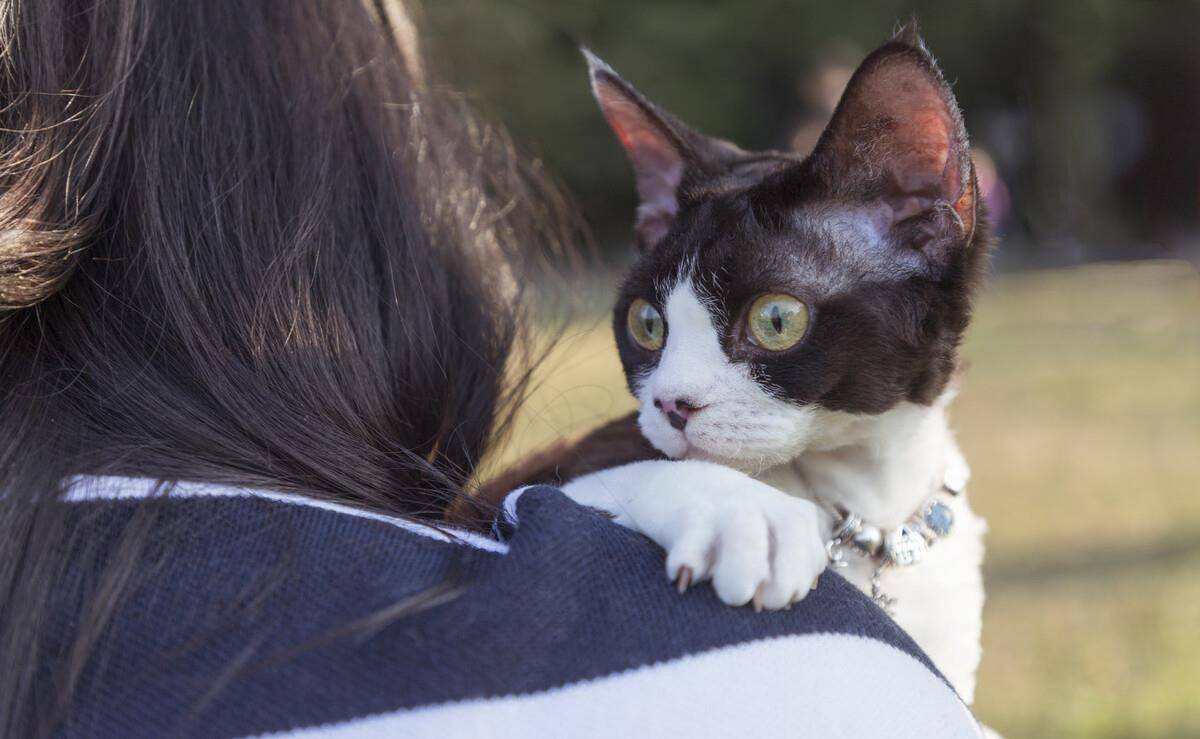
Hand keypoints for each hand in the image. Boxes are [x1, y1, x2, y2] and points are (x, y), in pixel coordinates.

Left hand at [561, 460, 828, 609]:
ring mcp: (760, 506)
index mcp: (672, 501)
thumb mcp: (595, 514)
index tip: (682, 577)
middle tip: (735, 598)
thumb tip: (522, 506)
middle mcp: (720, 498)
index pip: (687, 518)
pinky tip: (792, 592)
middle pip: (742, 520)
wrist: (679, 490)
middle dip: (743, 558)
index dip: (692, 546)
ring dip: (788, 565)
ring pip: (789, 525)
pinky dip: (808, 565)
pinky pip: (812, 539)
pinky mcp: (791, 521)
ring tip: (773, 603)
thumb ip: (570, 512)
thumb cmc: (630, 519)